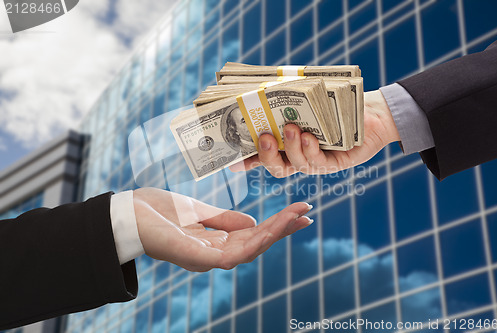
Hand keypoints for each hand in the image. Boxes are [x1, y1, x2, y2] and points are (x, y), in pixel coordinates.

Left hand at [133, 188, 312, 271]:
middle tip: (306, 214)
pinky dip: (251, 244)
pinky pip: (229, 256)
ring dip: (273, 235)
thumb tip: (251, 223)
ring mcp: (205, 257)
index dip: (277, 226)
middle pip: (255, 244)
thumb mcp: (197, 210)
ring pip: (248, 251)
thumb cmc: (157, 212)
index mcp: (214, 241)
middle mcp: (213, 253)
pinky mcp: (195, 257)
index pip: (253, 235)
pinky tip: (267, 232)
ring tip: (295, 218)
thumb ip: (223, 219)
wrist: (125, 213)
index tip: (299, 211)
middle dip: (282, 230)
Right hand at [230, 90, 399, 176]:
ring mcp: (314, 161)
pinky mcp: (333, 164)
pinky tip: (309, 137)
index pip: (262, 155)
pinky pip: (317, 162)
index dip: (247, 161)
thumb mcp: (307, 99)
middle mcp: (297, 156)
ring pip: (294, 164)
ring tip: (291, 128)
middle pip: (275, 166)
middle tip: (264, 137)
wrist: (370, 111)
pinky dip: (310, 150)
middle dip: (265, 155)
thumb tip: (261, 88)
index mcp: (286, 144)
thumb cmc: (334, 103)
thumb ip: (285, 99)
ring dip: (290, 147)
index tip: (233, 161)